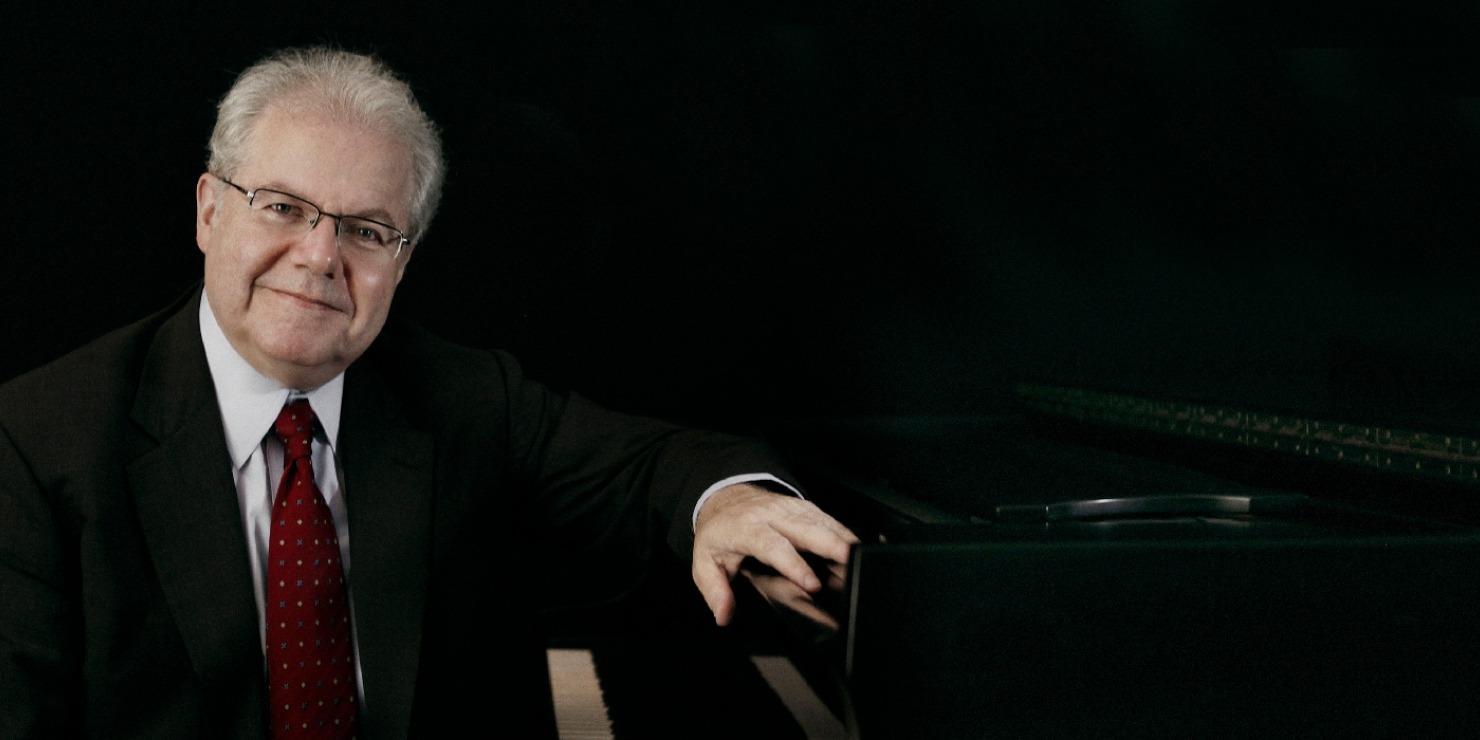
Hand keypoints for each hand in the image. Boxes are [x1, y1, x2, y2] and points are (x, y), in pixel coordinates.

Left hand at [691, 483, 858, 625]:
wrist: (724, 498)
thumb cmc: (719, 533)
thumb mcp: (705, 563)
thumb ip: (715, 590)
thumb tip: (723, 615)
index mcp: (746, 528)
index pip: (772, 546)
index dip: (794, 565)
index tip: (811, 583)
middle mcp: (770, 515)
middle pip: (805, 528)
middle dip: (830, 545)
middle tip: (851, 563)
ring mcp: (788, 508)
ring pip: (820, 520)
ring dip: (842, 537)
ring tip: (862, 555)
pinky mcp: (802, 506)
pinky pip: (826, 516)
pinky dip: (843, 529)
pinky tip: (857, 543)